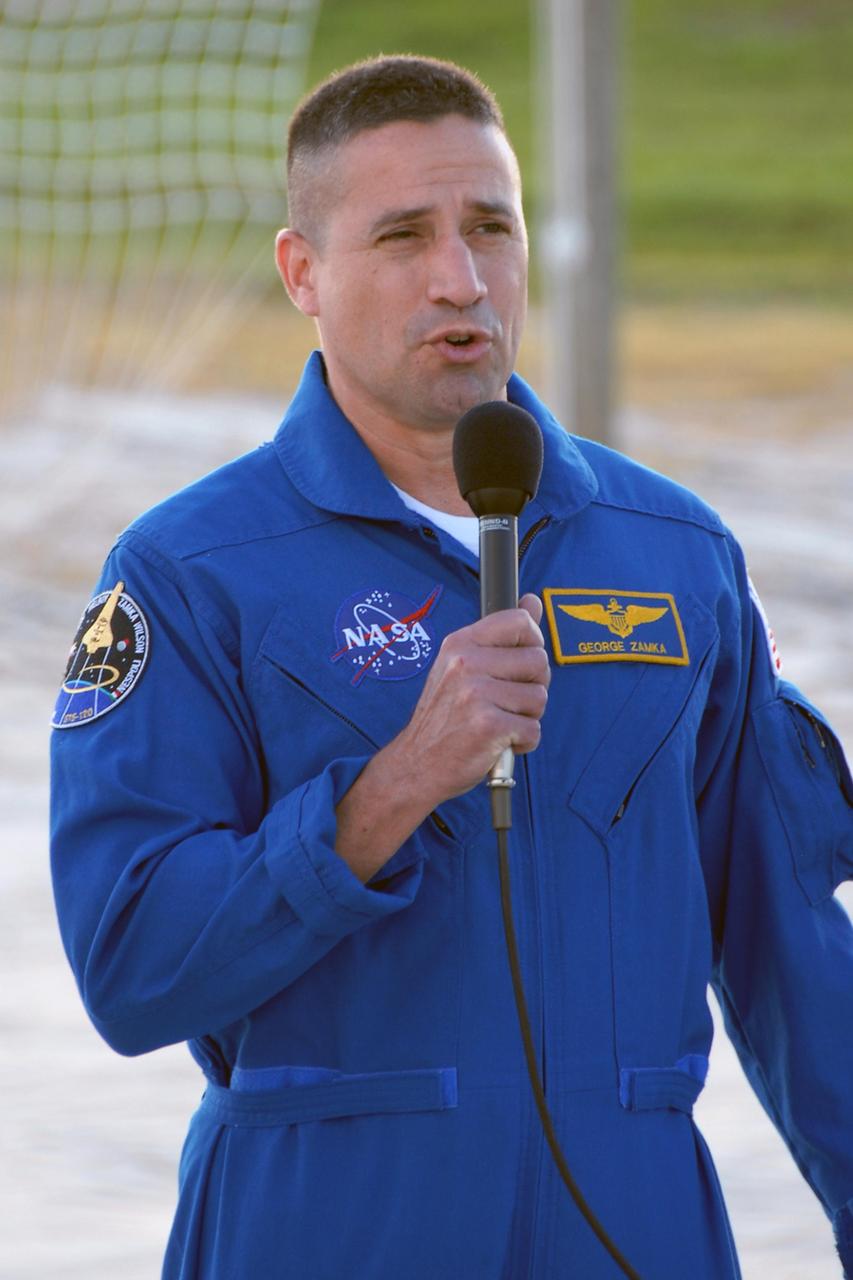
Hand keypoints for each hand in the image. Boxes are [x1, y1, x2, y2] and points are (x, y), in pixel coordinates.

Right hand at [396, 592, 550, 807]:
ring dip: (526, 717)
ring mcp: (476, 694)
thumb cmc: (445, 717)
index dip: (532, 644)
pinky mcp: (488, 725)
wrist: (417, 764)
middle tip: (504, 703)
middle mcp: (466, 663)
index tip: (519, 665)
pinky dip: (522, 743)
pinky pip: (534, 730)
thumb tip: (532, 601)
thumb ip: (502, 635)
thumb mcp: (464, 666)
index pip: (520, 622)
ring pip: (540, 698)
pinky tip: (498, 742)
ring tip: (497, 722)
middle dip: (532, 687)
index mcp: (460, 644)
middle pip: (538, 661)